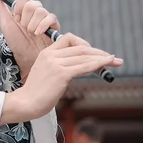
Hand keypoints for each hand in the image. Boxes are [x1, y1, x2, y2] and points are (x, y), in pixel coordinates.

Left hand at [0, 0, 57, 75]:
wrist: (26, 58)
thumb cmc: (16, 41)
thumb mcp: (5, 24)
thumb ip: (0, 7)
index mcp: (23, 8)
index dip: (19, 5)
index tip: (16, 17)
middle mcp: (35, 10)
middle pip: (32, 3)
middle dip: (25, 18)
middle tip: (23, 28)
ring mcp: (45, 17)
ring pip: (41, 11)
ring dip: (32, 24)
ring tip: (31, 34)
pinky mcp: (54, 25)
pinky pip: (51, 18)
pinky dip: (43, 26)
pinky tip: (38, 34)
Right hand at [2, 33, 121, 122]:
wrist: (26, 103)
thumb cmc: (37, 93)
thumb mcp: (47, 73)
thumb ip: (59, 67)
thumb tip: (78, 67)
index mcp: (46, 52)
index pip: (68, 39)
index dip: (84, 44)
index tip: (94, 53)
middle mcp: (51, 54)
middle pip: (80, 48)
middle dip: (99, 52)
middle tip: (113, 58)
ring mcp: (56, 63)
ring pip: (84, 56)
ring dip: (103, 58)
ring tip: (116, 61)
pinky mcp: (61, 74)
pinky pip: (84, 66)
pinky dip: (98, 64)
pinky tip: (107, 64)